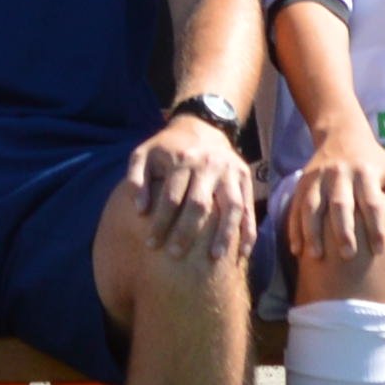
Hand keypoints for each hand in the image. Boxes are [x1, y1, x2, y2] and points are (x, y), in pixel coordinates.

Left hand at [125, 114, 254, 270]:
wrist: (202, 127)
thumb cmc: (168, 149)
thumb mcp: (144, 154)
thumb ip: (136, 179)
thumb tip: (139, 210)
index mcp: (182, 159)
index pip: (171, 197)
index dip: (160, 222)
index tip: (151, 244)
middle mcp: (208, 164)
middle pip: (199, 204)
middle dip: (187, 232)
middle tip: (175, 255)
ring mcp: (230, 171)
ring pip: (230, 206)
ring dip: (224, 234)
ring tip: (215, 258)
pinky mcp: (245, 178)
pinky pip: (248, 207)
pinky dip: (248, 231)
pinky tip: (243, 253)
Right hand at [277, 140, 384, 280]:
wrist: (343, 134)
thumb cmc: (375, 164)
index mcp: (366, 173)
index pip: (372, 202)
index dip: (376, 226)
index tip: (379, 250)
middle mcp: (340, 174)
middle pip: (341, 204)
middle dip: (343, 230)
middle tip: (348, 255)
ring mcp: (318, 178)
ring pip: (312, 205)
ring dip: (312, 231)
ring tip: (316, 256)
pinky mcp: (303, 182)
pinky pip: (296, 206)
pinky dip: (294, 228)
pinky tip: (296, 250)